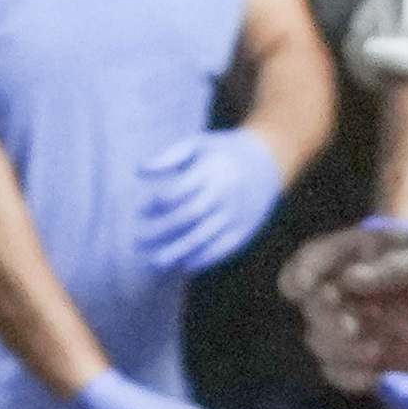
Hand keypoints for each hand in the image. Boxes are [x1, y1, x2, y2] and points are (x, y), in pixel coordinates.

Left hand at [130, 127, 287, 275]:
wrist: (269, 160)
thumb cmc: (223, 152)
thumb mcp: (198, 144)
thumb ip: (168, 156)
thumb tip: (139, 171)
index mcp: (211, 169)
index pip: (180, 190)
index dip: (158, 203)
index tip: (141, 211)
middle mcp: (224, 192)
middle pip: (189, 216)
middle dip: (161, 231)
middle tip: (138, 242)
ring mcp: (236, 212)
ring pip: (203, 237)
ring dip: (176, 251)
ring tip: (154, 262)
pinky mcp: (244, 229)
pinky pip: (222, 248)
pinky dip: (202, 259)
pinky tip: (183, 264)